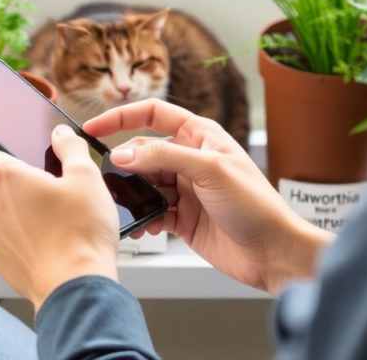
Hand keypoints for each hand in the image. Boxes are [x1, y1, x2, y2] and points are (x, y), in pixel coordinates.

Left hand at [0, 125, 120, 311]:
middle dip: (11, 175)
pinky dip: (14, 226)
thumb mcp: (86, 176)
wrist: (74, 286)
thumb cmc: (79, 233)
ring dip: (12, 202)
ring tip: (47, 212)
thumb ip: (70, 146)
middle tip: (44, 182)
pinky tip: (42, 233)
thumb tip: (61, 135)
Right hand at [84, 98, 333, 294]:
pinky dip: (143, 219)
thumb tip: (124, 153)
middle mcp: (190, 159)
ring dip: (132, 196)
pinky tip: (144, 227)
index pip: (152, 114)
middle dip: (124, 166)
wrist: (272, 252)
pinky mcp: (182, 218)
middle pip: (143, 152)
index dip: (121, 117)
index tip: (94, 127)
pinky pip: (151, 212)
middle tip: (106, 181)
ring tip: (125, 207)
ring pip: (144, 184)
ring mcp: (185, 189)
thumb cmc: (256, 205)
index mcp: (200, 136)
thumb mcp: (209, 170)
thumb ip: (164, 156)